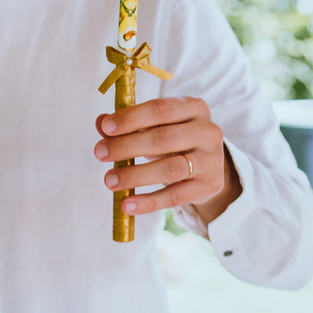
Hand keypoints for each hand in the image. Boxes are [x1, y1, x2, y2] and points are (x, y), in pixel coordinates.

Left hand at [94, 96, 240, 221]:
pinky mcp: (210, 185)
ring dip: (135, 175)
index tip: (105, 127)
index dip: (132, 118)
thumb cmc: (175, 140)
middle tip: (100, 153)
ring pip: (170, 169)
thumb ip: (130, 124)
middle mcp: (208, 131)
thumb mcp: (156, 126)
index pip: (161, 109)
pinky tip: (127, 205)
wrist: (207, 166)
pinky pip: (175, 196)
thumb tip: (101, 122)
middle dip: (127, 146)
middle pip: (164, 139)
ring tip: (109, 180)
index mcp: (194, 107)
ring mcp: (212, 159)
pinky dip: (149, 202)